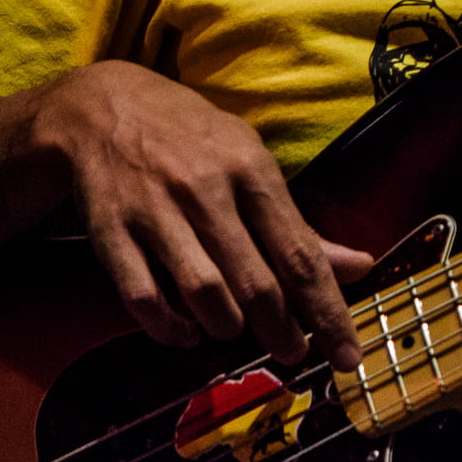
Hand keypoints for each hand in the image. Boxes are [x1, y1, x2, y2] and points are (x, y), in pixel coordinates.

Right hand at [28, 60, 371, 368]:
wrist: (102, 107)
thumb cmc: (193, 139)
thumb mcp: (253, 161)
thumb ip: (300, 224)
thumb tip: (360, 267)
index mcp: (252, 171)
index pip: (300, 254)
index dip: (327, 311)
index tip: (348, 354)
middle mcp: (206, 191)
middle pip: (255, 282)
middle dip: (281, 330)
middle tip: (293, 353)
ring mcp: (155, 212)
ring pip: (203, 293)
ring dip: (227, 326)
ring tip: (238, 331)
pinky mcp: (110, 232)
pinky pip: (142, 297)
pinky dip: (168, 327)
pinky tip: (187, 333)